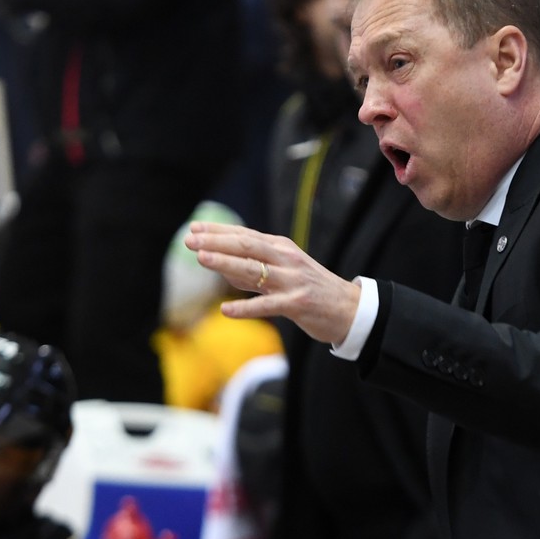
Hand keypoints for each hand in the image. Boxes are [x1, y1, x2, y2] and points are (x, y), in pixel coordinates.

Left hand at [184, 221, 360, 344]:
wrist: (350, 308)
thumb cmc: (312, 288)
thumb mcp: (285, 270)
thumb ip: (255, 268)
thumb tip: (222, 267)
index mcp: (281, 248)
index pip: (245, 235)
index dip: (218, 231)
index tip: (194, 228)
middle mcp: (286, 259)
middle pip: (246, 246)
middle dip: (216, 242)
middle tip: (190, 240)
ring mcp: (292, 281)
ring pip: (254, 270)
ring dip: (226, 264)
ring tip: (201, 259)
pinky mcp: (297, 303)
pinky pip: (267, 305)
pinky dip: (245, 308)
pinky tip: (225, 311)